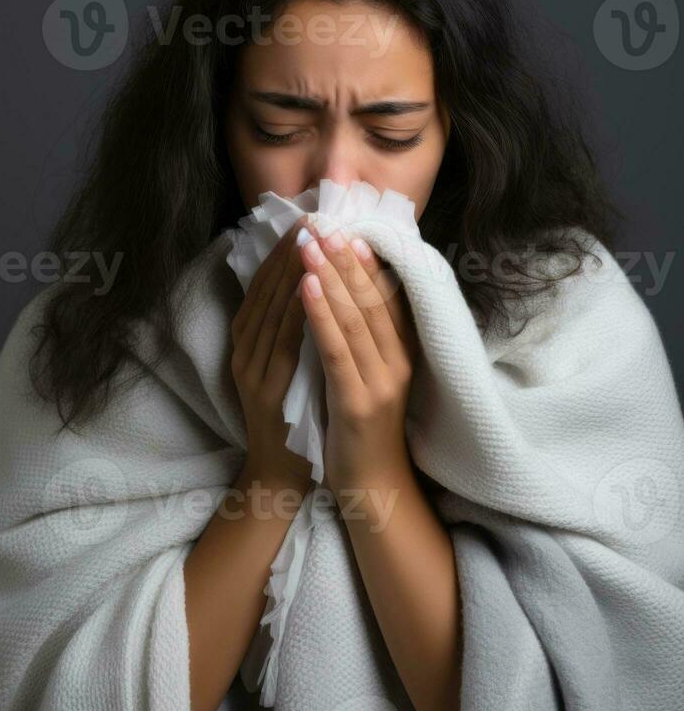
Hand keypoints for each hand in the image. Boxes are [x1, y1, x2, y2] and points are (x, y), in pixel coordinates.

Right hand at [230, 214, 316, 490]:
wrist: (281, 473)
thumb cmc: (292, 415)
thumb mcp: (284, 364)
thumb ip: (288, 327)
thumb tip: (308, 280)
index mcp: (246, 342)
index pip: (263, 287)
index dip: (282, 253)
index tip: (304, 222)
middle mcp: (244, 352)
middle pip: (266, 293)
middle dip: (289, 254)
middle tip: (310, 219)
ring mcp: (253, 371)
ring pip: (272, 312)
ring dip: (292, 273)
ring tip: (312, 240)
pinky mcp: (268, 391)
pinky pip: (284, 344)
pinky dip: (296, 313)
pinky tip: (310, 287)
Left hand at [295, 228, 419, 491]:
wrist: (373, 486)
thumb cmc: (365, 427)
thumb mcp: (374, 376)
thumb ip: (369, 339)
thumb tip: (354, 295)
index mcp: (403, 354)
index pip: (387, 298)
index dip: (366, 263)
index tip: (347, 229)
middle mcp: (398, 362)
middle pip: (371, 300)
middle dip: (344, 260)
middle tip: (323, 225)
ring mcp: (381, 382)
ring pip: (355, 318)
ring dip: (330, 277)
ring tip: (309, 245)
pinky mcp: (359, 401)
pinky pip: (337, 349)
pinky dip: (322, 315)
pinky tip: (306, 288)